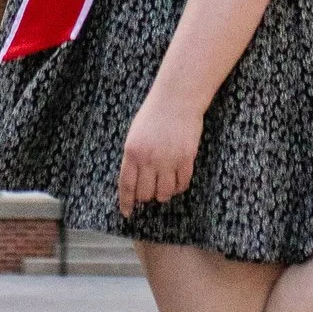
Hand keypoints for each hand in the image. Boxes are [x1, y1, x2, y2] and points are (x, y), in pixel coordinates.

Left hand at [118, 87, 202, 215]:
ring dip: (163, 193)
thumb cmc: (154, 114)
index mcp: (132, 152)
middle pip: (145, 194)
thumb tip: (134, 183)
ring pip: (164, 193)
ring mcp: (168, 160)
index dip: (126, 202)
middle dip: (146, 197)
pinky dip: (179, 187)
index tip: (127, 213)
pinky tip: (177, 181)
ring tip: (164, 186)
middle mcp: (149, 159)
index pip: (127, 185)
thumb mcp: (135, 134)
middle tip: (150, 191)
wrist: (177, 98)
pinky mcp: (186, 159)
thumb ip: (133, 158)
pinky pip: (182, 184)